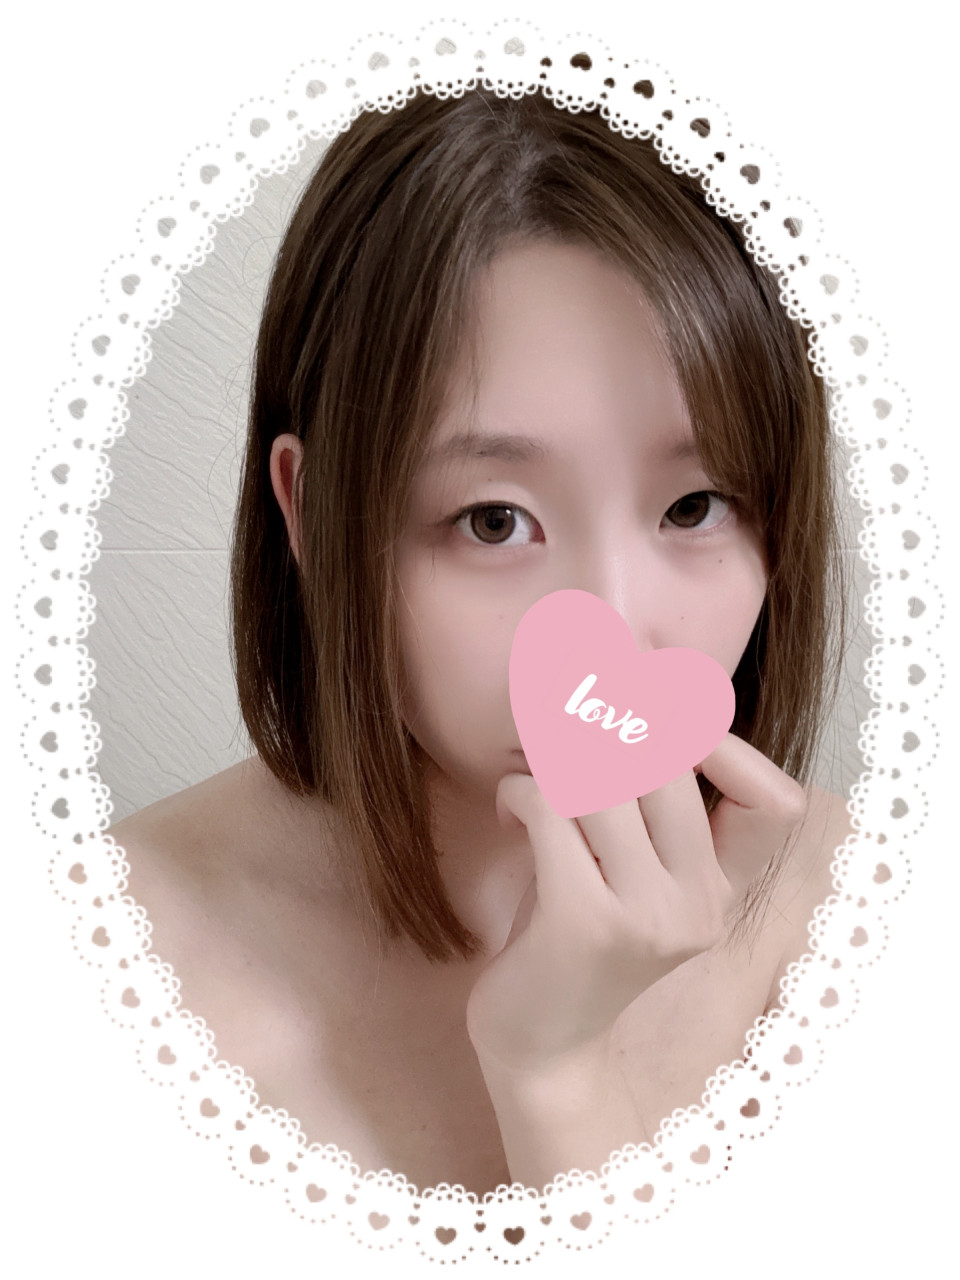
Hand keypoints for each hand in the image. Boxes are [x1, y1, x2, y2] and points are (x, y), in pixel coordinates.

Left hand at [465, 733, 806, 1075]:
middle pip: (669, 765)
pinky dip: (520, 793)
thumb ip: (648, 804)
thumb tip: (635, 697)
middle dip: (609, 727)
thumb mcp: (629, 869)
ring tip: (532, 782)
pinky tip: (508, 814)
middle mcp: (701, 905)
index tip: (661, 709)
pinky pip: (552, 809)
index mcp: (723, 890)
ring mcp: (649, 917)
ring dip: (553, 762)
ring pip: (605, 779)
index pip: (774, 801)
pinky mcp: (585, 923)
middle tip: (563, 725)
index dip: (727, 745)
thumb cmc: (576, 934)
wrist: (539, 1044)